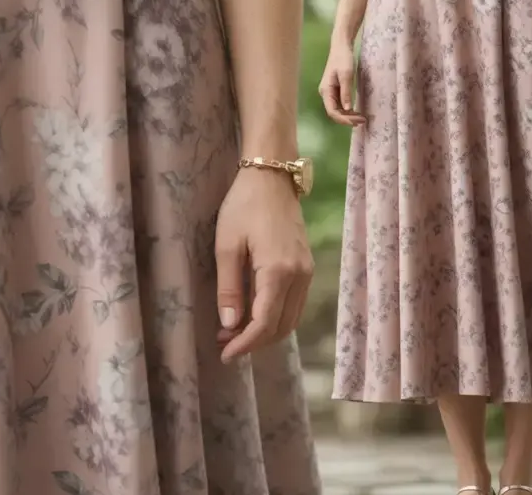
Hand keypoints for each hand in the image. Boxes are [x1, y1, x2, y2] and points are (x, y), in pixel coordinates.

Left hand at [215, 167, 313, 362]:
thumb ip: (229, 288)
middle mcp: (300, 275)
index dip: (244, 345)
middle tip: (224, 343)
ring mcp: (307, 271)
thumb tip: (229, 326)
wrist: (272, 176)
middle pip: (282, 327)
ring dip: (265, 331)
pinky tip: (253, 313)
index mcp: (279, 271)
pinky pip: (295, 303)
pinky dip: (276, 316)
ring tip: (234, 331)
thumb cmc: (244, 205)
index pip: (264, 323)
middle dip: (254, 342)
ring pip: (291, 318)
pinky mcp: (306, 266)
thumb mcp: (226, 246)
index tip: (224, 355)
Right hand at [319, 42, 365, 125]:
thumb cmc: (343, 59)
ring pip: (338, 110)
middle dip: (347, 119)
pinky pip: (340, 104)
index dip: (343, 119)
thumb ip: (346, 92)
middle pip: (335, 112)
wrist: (341, 47)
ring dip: (348, 116)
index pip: (332, 111)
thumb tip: (348, 109)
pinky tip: (356, 112)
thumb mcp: (346, 75)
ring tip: (361, 118)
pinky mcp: (335, 90)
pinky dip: (348, 110)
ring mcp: (330, 92)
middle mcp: (326, 94)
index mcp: (326, 91)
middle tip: (362, 121)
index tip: (355, 122)